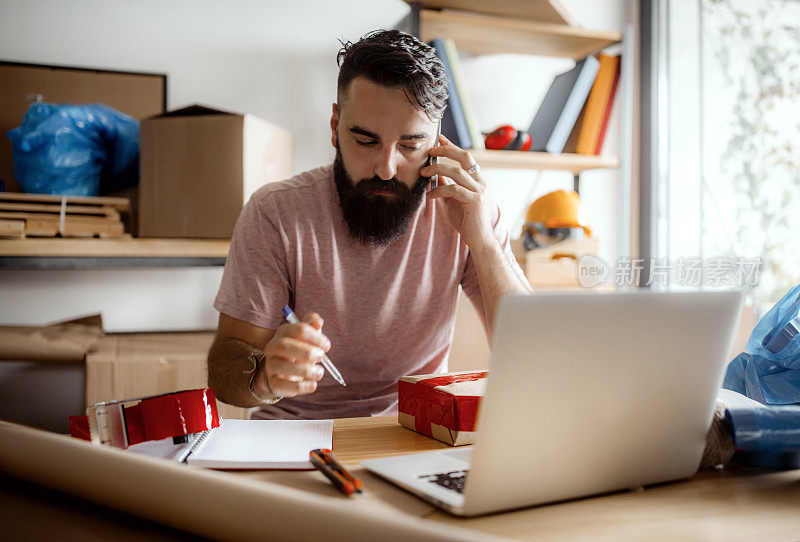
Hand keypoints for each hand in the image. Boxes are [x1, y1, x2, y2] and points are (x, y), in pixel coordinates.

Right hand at [255, 313, 330, 397]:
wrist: (282, 373)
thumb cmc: (298, 351)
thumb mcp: (306, 337)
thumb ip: (312, 326)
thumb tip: (317, 322)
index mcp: (283, 332)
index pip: (298, 330)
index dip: (315, 337)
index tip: (326, 346)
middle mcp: (273, 347)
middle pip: (284, 345)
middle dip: (306, 351)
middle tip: (321, 356)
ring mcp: (271, 365)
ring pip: (282, 366)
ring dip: (305, 370)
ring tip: (319, 372)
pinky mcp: (273, 383)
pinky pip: (283, 385)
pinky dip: (301, 386)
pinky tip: (313, 384)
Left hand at [421, 134, 496, 250]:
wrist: (479, 240)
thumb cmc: (467, 221)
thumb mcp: (453, 200)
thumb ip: (447, 186)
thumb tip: (435, 176)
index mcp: (477, 180)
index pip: (465, 158)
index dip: (452, 147)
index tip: (440, 139)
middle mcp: (481, 183)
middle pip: (465, 157)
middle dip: (446, 151)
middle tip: (430, 151)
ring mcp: (479, 191)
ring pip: (457, 172)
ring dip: (437, 170)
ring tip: (423, 173)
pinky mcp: (474, 201)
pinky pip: (453, 190)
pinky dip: (439, 190)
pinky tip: (429, 195)